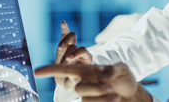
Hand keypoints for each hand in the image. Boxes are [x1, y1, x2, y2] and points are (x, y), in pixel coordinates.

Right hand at [35, 62, 151, 101]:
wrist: (132, 96)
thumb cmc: (125, 79)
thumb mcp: (123, 69)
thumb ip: (113, 69)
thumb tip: (101, 76)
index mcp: (86, 70)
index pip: (65, 69)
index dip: (51, 70)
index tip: (36, 71)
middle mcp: (83, 83)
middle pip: (79, 88)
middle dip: (96, 89)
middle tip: (113, 87)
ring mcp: (87, 96)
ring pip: (86, 99)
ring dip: (103, 97)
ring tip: (117, 95)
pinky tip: (116, 100)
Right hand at [55, 20, 92, 91]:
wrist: (70, 80)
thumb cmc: (72, 83)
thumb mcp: (73, 85)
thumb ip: (74, 81)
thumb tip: (75, 78)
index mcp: (86, 58)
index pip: (82, 51)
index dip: (75, 54)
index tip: (68, 60)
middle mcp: (80, 51)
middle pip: (75, 44)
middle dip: (69, 50)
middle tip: (65, 56)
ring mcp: (73, 47)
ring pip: (70, 38)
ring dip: (64, 42)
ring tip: (60, 47)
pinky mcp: (66, 44)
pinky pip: (65, 35)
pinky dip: (64, 29)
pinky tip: (63, 22)